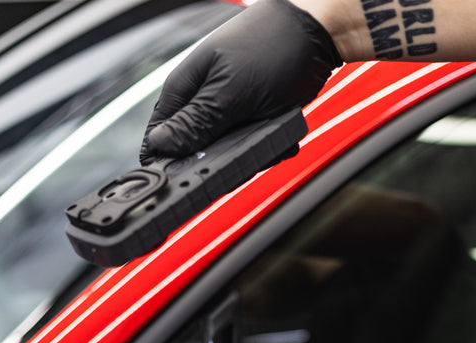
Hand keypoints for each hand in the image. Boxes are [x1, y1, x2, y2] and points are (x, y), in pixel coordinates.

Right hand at [140, 0, 340, 163]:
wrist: (316, 34)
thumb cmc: (271, 48)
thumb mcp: (229, 93)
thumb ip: (195, 123)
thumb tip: (159, 146)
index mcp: (184, 91)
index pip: (159, 138)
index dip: (169, 162)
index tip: (190, 175)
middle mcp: (202, 103)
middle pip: (197, 152)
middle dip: (223, 160)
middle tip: (245, 148)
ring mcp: (227, 112)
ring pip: (229, 154)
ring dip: (252, 152)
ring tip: (270, 133)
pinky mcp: (251, 119)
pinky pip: (253, 147)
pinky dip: (270, 145)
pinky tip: (281, 132)